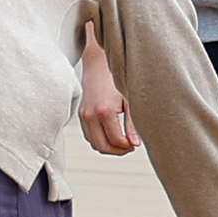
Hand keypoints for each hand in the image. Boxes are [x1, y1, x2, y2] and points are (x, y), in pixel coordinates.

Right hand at [76, 30, 137, 157]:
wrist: (99, 65)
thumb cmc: (116, 80)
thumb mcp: (129, 100)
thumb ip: (133, 124)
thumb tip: (135, 144)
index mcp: (104, 111)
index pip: (116, 140)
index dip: (127, 146)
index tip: (136, 144)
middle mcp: (90, 115)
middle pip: (103, 146)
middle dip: (118, 151)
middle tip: (131, 146)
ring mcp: (83, 116)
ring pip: (95, 144)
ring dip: (109, 147)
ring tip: (123, 141)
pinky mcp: (81, 116)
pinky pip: (90, 137)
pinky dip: (100, 140)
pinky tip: (112, 134)